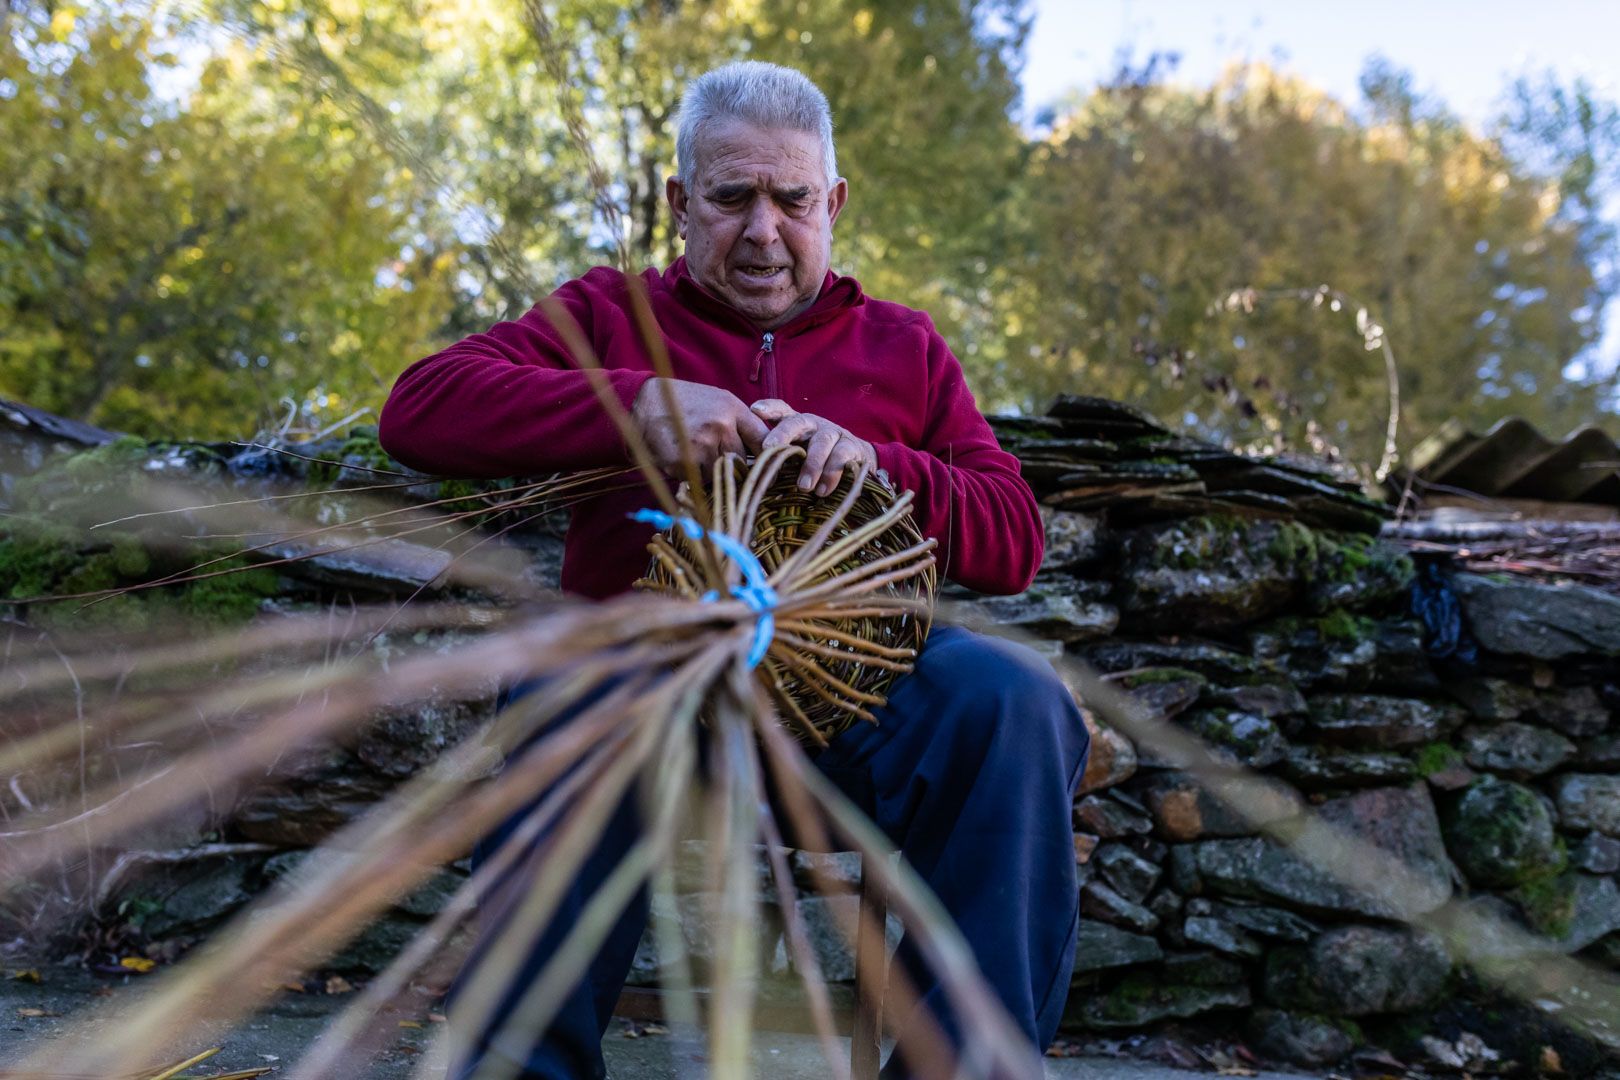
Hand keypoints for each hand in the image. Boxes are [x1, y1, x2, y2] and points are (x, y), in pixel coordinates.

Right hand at [631, 377, 769, 471]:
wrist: (645, 403)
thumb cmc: (685, 402)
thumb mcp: (718, 400)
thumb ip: (740, 422)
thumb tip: (763, 451)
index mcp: (732, 410)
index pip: (762, 440)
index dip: (767, 457)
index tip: (767, 470)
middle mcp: (721, 428)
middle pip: (741, 463)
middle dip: (731, 465)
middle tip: (714, 456)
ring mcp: (702, 446)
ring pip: (718, 475)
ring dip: (708, 470)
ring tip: (693, 450)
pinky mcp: (684, 462)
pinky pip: (697, 479)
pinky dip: (690, 473)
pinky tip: (680, 455)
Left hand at [751, 399, 877, 496]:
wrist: (858, 460)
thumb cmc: (818, 459)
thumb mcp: (799, 455)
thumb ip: (780, 459)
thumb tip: (755, 476)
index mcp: (797, 424)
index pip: (782, 410)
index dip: (769, 408)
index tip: (754, 410)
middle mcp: (814, 424)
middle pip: (797, 422)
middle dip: (782, 433)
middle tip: (768, 448)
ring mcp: (833, 433)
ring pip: (821, 442)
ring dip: (812, 465)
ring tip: (803, 487)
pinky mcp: (851, 447)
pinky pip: (841, 458)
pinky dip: (831, 475)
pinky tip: (823, 491)